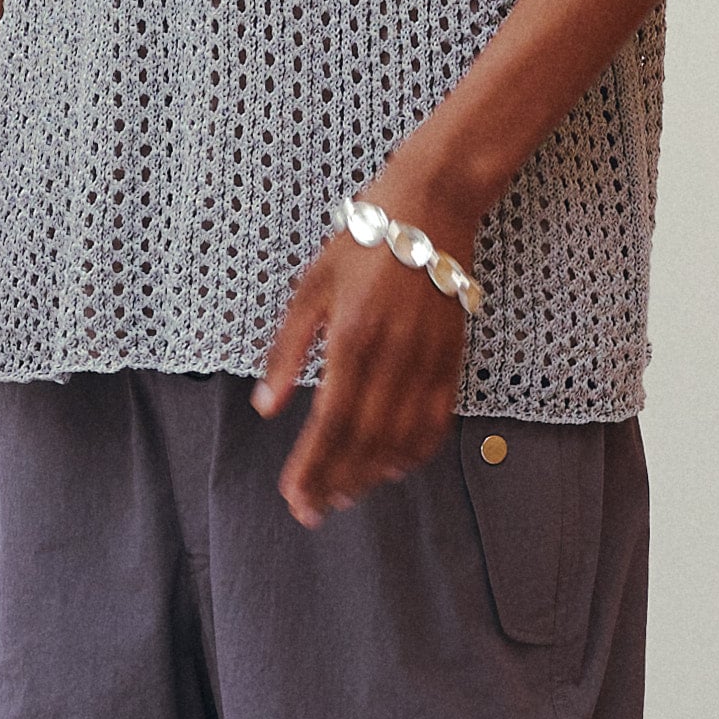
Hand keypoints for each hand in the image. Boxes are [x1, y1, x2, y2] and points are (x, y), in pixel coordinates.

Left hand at [252, 172, 480, 525]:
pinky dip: (415, 452)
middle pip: (365, 441)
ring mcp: (428, 362)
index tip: (294, 496)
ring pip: (401, 439)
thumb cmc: (362, 243)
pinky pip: (436, 421)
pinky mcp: (452, 359)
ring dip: (372, 475)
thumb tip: (267, 406)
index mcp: (352, 340)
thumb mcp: (310, 288)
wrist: (431, 208)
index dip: (312, 467)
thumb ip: (288, 351)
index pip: (330, 423)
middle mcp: (394, 358)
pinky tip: (393, 468)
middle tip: (313, 510)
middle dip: (337, 481)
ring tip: (345, 495)